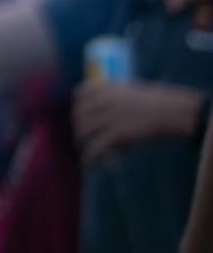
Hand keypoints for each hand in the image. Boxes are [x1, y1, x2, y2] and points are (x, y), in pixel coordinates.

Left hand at [72, 80, 204, 164]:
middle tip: (82, 136)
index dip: (78, 105)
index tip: (80, 113)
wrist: (174, 111)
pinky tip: (87, 164)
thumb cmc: (160, 102)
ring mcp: (109, 117)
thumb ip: (117, 96)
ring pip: (83, 130)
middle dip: (79, 126)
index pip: (80, 93)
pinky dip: (89, 157)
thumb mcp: (133, 91)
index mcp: (107, 87)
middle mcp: (103, 100)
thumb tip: (109, 108)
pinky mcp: (117, 134)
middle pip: (79, 114)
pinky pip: (95, 147)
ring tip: (83, 150)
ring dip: (81, 141)